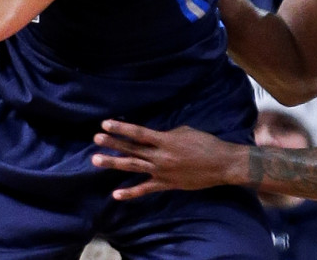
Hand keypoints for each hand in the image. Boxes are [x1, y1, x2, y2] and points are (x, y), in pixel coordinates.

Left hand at [92, 120, 238, 199]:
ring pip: (133, 167)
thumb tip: (155, 137)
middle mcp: (160, 156)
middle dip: (112, 143)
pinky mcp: (166, 184)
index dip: (121, 127)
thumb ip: (167, 134)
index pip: (138, 133)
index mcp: (165, 140)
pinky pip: (145, 189)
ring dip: (114, 163)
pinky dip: (130, 192)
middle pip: (131, 149)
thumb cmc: (206, 143)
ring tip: (96, 160)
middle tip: (96, 139)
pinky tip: (116, 194)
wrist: (221, 164)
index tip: (105, 123)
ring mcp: (161, 172)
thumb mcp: (185, 131)